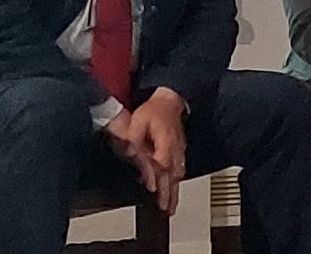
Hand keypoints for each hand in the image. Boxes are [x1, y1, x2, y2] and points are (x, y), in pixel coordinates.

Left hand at [130, 88, 187, 213]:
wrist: (170, 101)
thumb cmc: (154, 110)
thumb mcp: (139, 120)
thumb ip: (134, 137)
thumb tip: (130, 153)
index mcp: (165, 141)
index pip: (162, 163)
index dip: (157, 176)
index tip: (152, 189)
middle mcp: (174, 149)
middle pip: (172, 174)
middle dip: (169, 193)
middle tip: (166, 209)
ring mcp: (179, 151)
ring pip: (178, 175)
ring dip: (175, 191)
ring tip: (171, 206)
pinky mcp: (179, 151)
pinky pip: (180, 170)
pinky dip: (177, 182)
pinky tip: (175, 189)